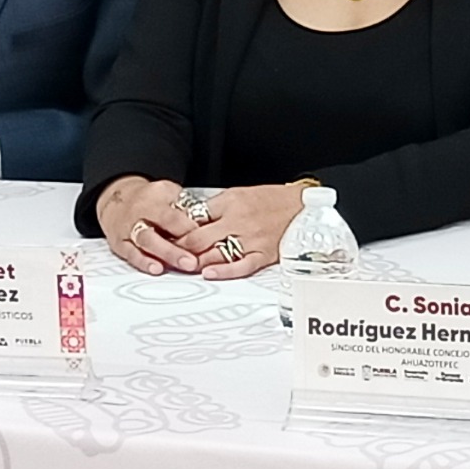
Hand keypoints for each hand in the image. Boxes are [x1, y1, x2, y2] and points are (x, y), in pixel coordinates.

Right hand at [95, 176, 203, 275]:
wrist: (115, 200)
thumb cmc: (147, 199)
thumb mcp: (167, 192)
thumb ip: (184, 207)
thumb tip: (205, 223)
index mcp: (155, 199)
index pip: (174, 215)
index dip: (189, 228)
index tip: (204, 239)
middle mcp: (140, 213)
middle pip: (160, 230)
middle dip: (177, 247)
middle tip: (193, 261)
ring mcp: (129, 229)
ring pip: (147, 242)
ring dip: (165, 255)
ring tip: (181, 266)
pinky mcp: (120, 244)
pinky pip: (131, 254)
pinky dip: (144, 263)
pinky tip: (156, 269)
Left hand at [180, 183, 304, 281]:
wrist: (303, 206)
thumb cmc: (271, 200)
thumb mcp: (238, 194)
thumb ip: (215, 208)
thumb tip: (190, 220)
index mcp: (230, 202)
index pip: (194, 218)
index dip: (176, 230)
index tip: (166, 238)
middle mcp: (238, 221)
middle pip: (198, 238)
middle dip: (179, 249)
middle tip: (168, 256)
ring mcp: (250, 239)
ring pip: (215, 254)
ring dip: (195, 263)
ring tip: (183, 267)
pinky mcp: (262, 254)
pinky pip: (240, 266)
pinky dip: (223, 271)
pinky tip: (209, 274)